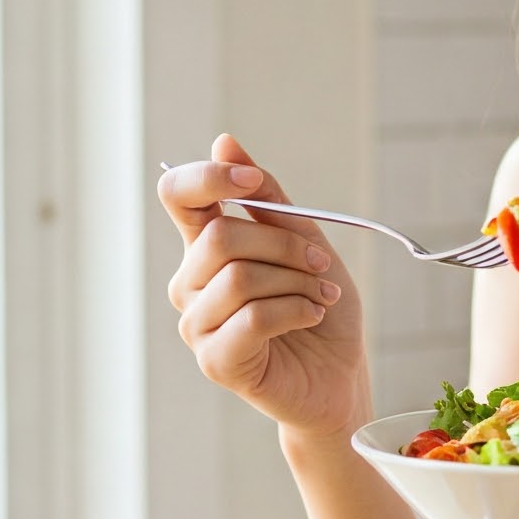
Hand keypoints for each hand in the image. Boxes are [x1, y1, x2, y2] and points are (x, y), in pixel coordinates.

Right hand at [159, 133, 371, 438]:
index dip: (209, 178)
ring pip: (239, 277)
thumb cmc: (319, 307)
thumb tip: (225, 142)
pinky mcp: (216, 361)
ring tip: (322, 296)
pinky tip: (312, 316)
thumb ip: (267, 198)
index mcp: (206, 246)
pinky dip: (295, 310)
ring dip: (297, 281)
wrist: (340, 376)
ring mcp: (198, 324)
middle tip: (320, 264)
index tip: (251, 183)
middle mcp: (191, 283)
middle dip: (284, 244)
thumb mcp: (305, 240)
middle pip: (220, 236)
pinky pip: (253, 318)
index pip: (178, 195)